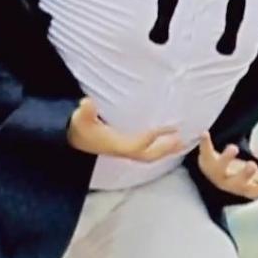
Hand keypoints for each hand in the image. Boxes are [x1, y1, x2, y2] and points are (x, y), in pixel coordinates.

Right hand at [67, 98, 183, 160]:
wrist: (74, 139)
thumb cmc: (79, 127)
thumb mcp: (79, 118)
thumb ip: (84, 111)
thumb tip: (87, 102)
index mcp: (116, 143)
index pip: (141, 142)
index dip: (157, 135)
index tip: (172, 127)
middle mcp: (123, 150)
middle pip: (149, 155)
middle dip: (166, 148)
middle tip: (183, 138)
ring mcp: (125, 152)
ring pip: (150, 155)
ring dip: (166, 151)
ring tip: (182, 142)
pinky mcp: (125, 149)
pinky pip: (147, 152)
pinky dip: (160, 149)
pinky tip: (166, 143)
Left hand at [196, 133, 257, 199]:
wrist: (212, 175)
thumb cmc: (239, 177)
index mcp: (244, 188)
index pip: (256, 191)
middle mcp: (230, 182)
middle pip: (237, 181)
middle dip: (245, 174)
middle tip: (253, 165)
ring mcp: (217, 171)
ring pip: (220, 166)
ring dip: (226, 157)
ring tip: (234, 147)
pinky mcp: (207, 159)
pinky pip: (205, 151)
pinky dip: (205, 143)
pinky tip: (205, 133)